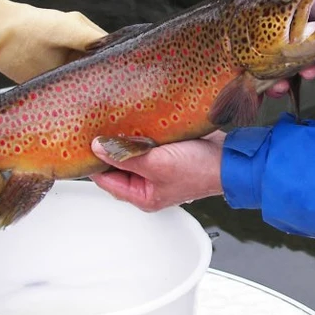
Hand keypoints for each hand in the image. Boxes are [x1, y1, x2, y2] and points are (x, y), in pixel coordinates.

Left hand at [88, 132, 225, 211]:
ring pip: (132, 151)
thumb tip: (97, 148)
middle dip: (110, 148)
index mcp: (142, 195)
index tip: (83, 142)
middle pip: (117, 165)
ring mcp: (159, 167)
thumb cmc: (200, 169)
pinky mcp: (168, 151)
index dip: (93, 161)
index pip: (105, 178)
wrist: (230, 159)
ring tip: (113, 121)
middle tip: (97, 128)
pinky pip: (146, 142)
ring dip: (125, 138)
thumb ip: (125, 156)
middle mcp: (149, 183)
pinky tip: (135, 119)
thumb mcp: (157, 164)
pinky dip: (140, 132)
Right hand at [223, 0, 314, 96]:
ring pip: (304, 68)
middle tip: (279, 86)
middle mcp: (288, 39)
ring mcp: (310, 40)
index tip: (248, 79)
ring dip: (306, 74)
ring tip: (308, 72)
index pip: (254, 55)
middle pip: (278, 71)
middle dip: (278, 83)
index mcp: (268, 27)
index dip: (250, 71)